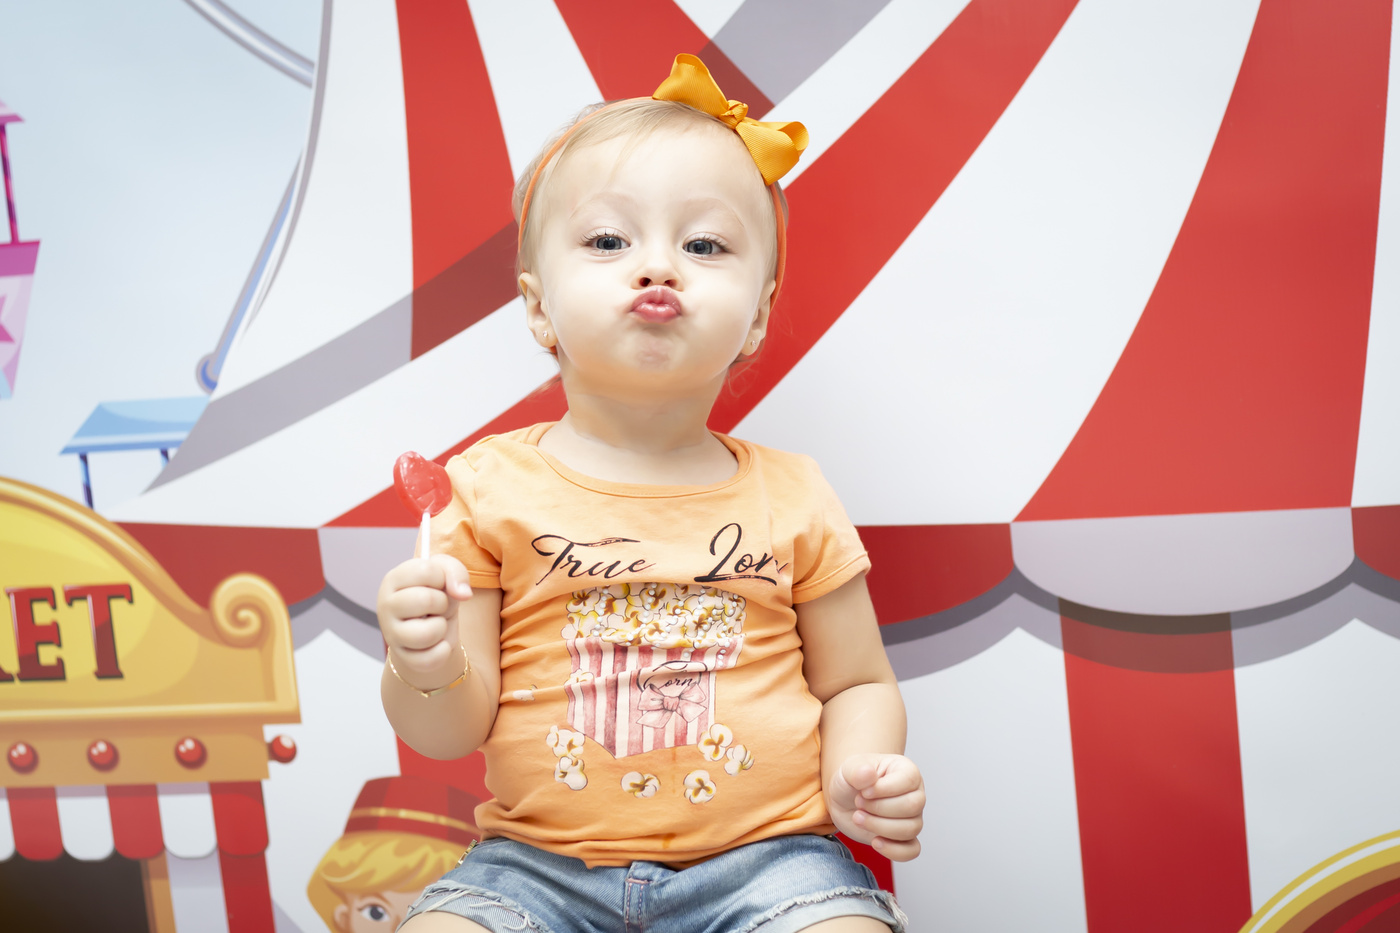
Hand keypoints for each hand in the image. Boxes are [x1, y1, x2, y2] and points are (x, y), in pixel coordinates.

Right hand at [376, 554, 472, 689]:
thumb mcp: (446, 572)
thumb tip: (463, 594)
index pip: (426, 571)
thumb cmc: (436, 592)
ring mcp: (391, 634)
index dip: (442, 577)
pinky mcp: (402, 658)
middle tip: (437, 606)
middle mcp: (386, 606)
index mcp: (394, 579)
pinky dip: (442, 651)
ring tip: (436, 624)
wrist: (430, 623)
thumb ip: (456, 573)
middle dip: (443, 603)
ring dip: (442, 627)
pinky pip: (430, 659)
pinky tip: (436, 642)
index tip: (438, 583)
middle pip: (427, 600)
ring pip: (427, 633)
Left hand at [827, 753, 924, 860]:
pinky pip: (912, 850)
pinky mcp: (905, 839)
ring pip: (911, 829)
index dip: (884, 789)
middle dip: (879, 809)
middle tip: (859, 804)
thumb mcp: (848, 770)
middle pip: (912, 806)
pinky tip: (875, 842)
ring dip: (880, 827)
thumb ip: (857, 771)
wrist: (843, 801)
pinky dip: (894, 850)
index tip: (863, 791)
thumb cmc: (851, 781)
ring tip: (858, 818)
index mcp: (906, 771)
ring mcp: (912, 818)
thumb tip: (869, 774)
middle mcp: (915, 794)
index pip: (908, 780)